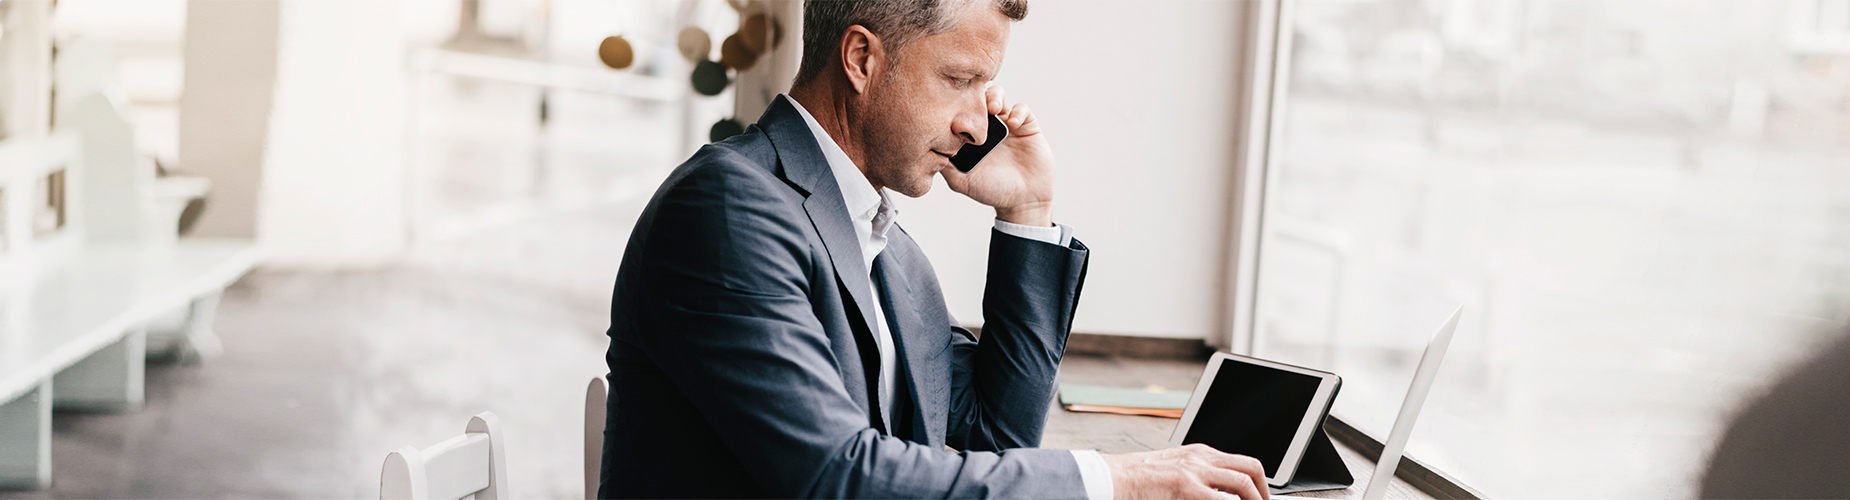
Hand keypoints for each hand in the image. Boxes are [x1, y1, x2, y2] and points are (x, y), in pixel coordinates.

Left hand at [940, 86, 1055, 226]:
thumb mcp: (962, 182)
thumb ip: (945, 167)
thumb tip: (926, 152)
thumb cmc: (992, 191)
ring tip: (993, 109)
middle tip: (974, 103)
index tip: (952, 106)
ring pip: (998, 96)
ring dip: (995, 97)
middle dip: (975, 94)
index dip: (956, 103)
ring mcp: (1007, 124)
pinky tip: (1012, 124)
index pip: (960, 110)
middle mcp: (987, 126)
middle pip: (977, 96)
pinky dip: (1017, 112)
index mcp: (970, 135)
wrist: (1022, 201)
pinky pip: (1022, 109)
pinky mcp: (1027, 126)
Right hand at [1101, 444, 1270, 499]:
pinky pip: (1224, 499)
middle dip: (1263, 492)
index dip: (1256, 483)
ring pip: (1244, 482)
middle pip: (1250, 468)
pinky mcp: (1187, 487)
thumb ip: (1198, 478)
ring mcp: (1195, 471)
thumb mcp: (1173, 471)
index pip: (1240, 463)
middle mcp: (1201, 458)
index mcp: (1199, 453)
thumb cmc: (1137, 480)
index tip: (1259, 498)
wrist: (1112, 479)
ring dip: (1255, 499)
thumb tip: (1221, 493)